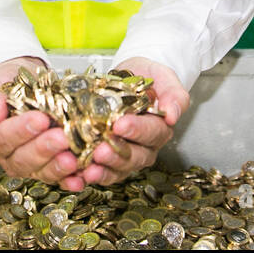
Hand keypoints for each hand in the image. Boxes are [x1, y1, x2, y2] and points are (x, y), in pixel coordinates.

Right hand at [0, 56, 84, 189]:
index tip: (39, 119)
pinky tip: (81, 178)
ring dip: (58, 167)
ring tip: (73, 159)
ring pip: (42, 172)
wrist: (24, 89)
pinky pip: (61, 178)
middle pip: (23, 160)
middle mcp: (10, 157)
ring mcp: (32, 166)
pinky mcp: (51, 169)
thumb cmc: (4, 89)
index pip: (2, 139)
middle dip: (43, 149)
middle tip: (61, 137)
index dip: (20, 131)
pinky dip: (72, 179)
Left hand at [79, 57, 188, 186]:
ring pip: (118, 169)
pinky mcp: (108, 159)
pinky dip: (89, 175)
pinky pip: (102, 172)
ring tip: (89, 167)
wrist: (128, 77)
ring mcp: (127, 154)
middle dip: (117, 155)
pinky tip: (79, 175)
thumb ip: (174, 95)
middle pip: (135, 157)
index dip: (137, 131)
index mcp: (160, 127)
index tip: (121, 125)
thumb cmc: (147, 77)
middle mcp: (145, 146)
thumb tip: (173, 116)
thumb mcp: (163, 77)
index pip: (153, 133)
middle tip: (101, 150)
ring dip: (103, 170)